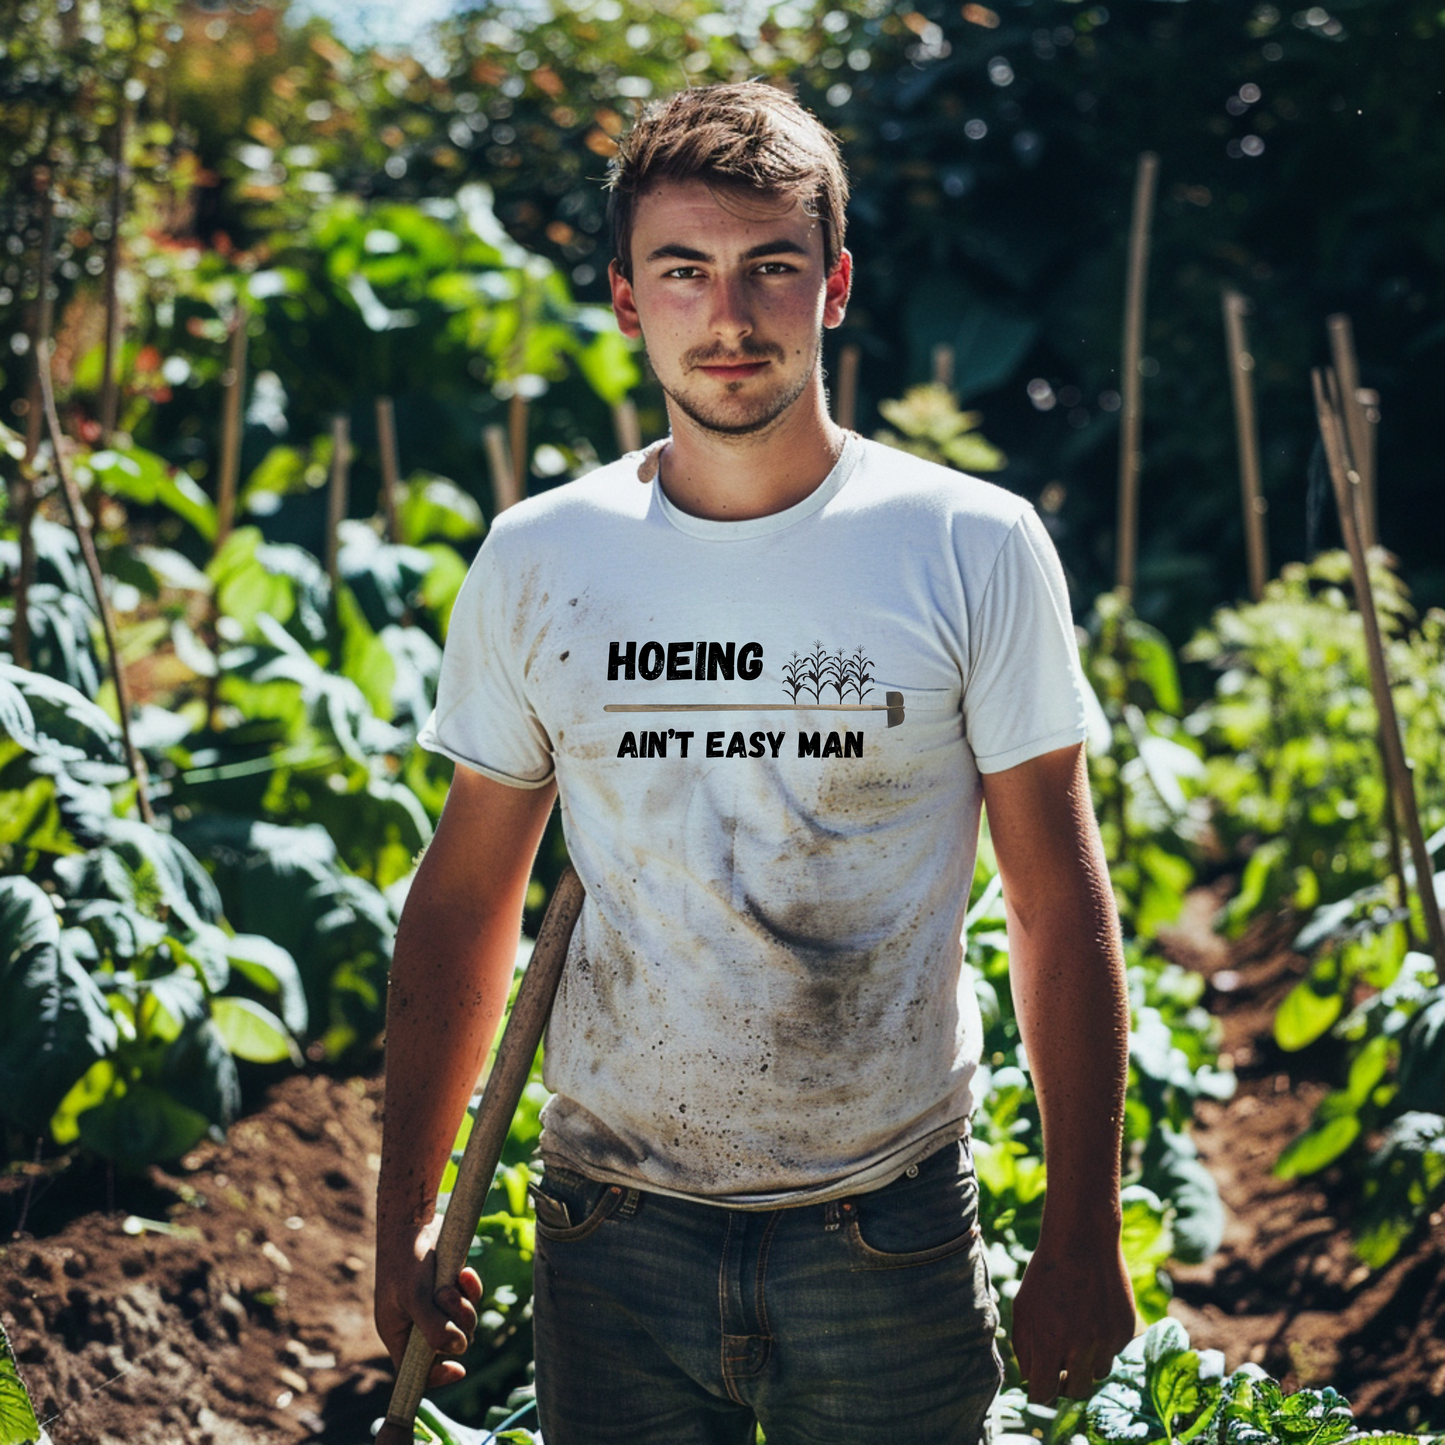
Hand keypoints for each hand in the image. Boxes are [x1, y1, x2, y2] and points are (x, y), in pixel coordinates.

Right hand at [374, 1214, 483, 1388]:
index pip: (414, 1370)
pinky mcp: (450, 1285)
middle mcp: (416, 1322)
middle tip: (447, 1298)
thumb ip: (433, 1327)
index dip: (435, 1376)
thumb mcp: (414, 1296)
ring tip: (454, 1281)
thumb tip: (458, 1350)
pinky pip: (470, 1297)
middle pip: (448, 1344)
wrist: (412, 1218)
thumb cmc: (404, 1258)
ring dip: (464, 1304)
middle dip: (456, 1325)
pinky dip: (471, 1287)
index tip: (458, 1370)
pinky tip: (467, 1272)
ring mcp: (435, 1304)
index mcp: (398, 1332)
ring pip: (463, 1321)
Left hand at [1011, 1225, 1135, 1403]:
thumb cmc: (1045, 1273)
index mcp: (1050, 1343)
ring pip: (1096, 1374)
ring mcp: (1107, 1341)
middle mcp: (1081, 1347)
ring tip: (1076, 1333)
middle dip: (1064, 1384)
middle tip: (1058, 1369)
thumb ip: (1024, 1347)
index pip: (1043, 1394)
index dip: (1039, 1392)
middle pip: (1075, 1392)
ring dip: (1085, 1363)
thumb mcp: (1023, 1307)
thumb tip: (1031, 1379)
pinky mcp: (1125, 1332)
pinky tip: (1093, 1315)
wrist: (1083, 1240)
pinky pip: (1113, 1352)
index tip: (1038, 1382)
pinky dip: (1102, 1343)